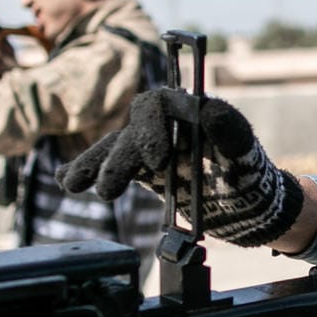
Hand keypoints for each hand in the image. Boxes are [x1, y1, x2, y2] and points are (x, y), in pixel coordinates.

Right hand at [56, 88, 303, 246]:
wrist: (250, 209)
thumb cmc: (252, 177)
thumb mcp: (247, 156)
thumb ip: (232, 131)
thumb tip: (211, 106)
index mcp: (190, 112)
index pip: (159, 106)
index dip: (150, 130)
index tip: (156, 161)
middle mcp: (168, 125)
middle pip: (131, 132)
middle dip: (115, 159)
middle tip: (106, 191)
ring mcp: (154, 147)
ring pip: (115, 149)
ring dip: (92, 165)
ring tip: (71, 184)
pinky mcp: (146, 171)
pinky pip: (113, 166)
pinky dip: (87, 170)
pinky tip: (64, 179)